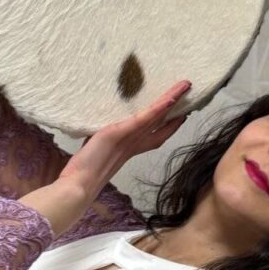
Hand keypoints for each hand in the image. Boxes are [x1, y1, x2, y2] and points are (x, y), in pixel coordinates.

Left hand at [58, 81, 192, 199]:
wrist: (80, 184)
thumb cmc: (85, 171)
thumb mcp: (98, 151)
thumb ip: (103, 141)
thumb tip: (101, 132)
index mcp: (131, 148)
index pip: (155, 134)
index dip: (169, 125)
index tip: (180, 114)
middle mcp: (135, 143)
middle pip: (161, 122)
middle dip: (177, 109)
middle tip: (189, 94)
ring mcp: (130, 138)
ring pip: (156, 116)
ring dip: (172, 100)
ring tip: (185, 86)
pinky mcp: (121, 133)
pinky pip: (145, 118)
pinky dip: (158, 108)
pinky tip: (169, 98)